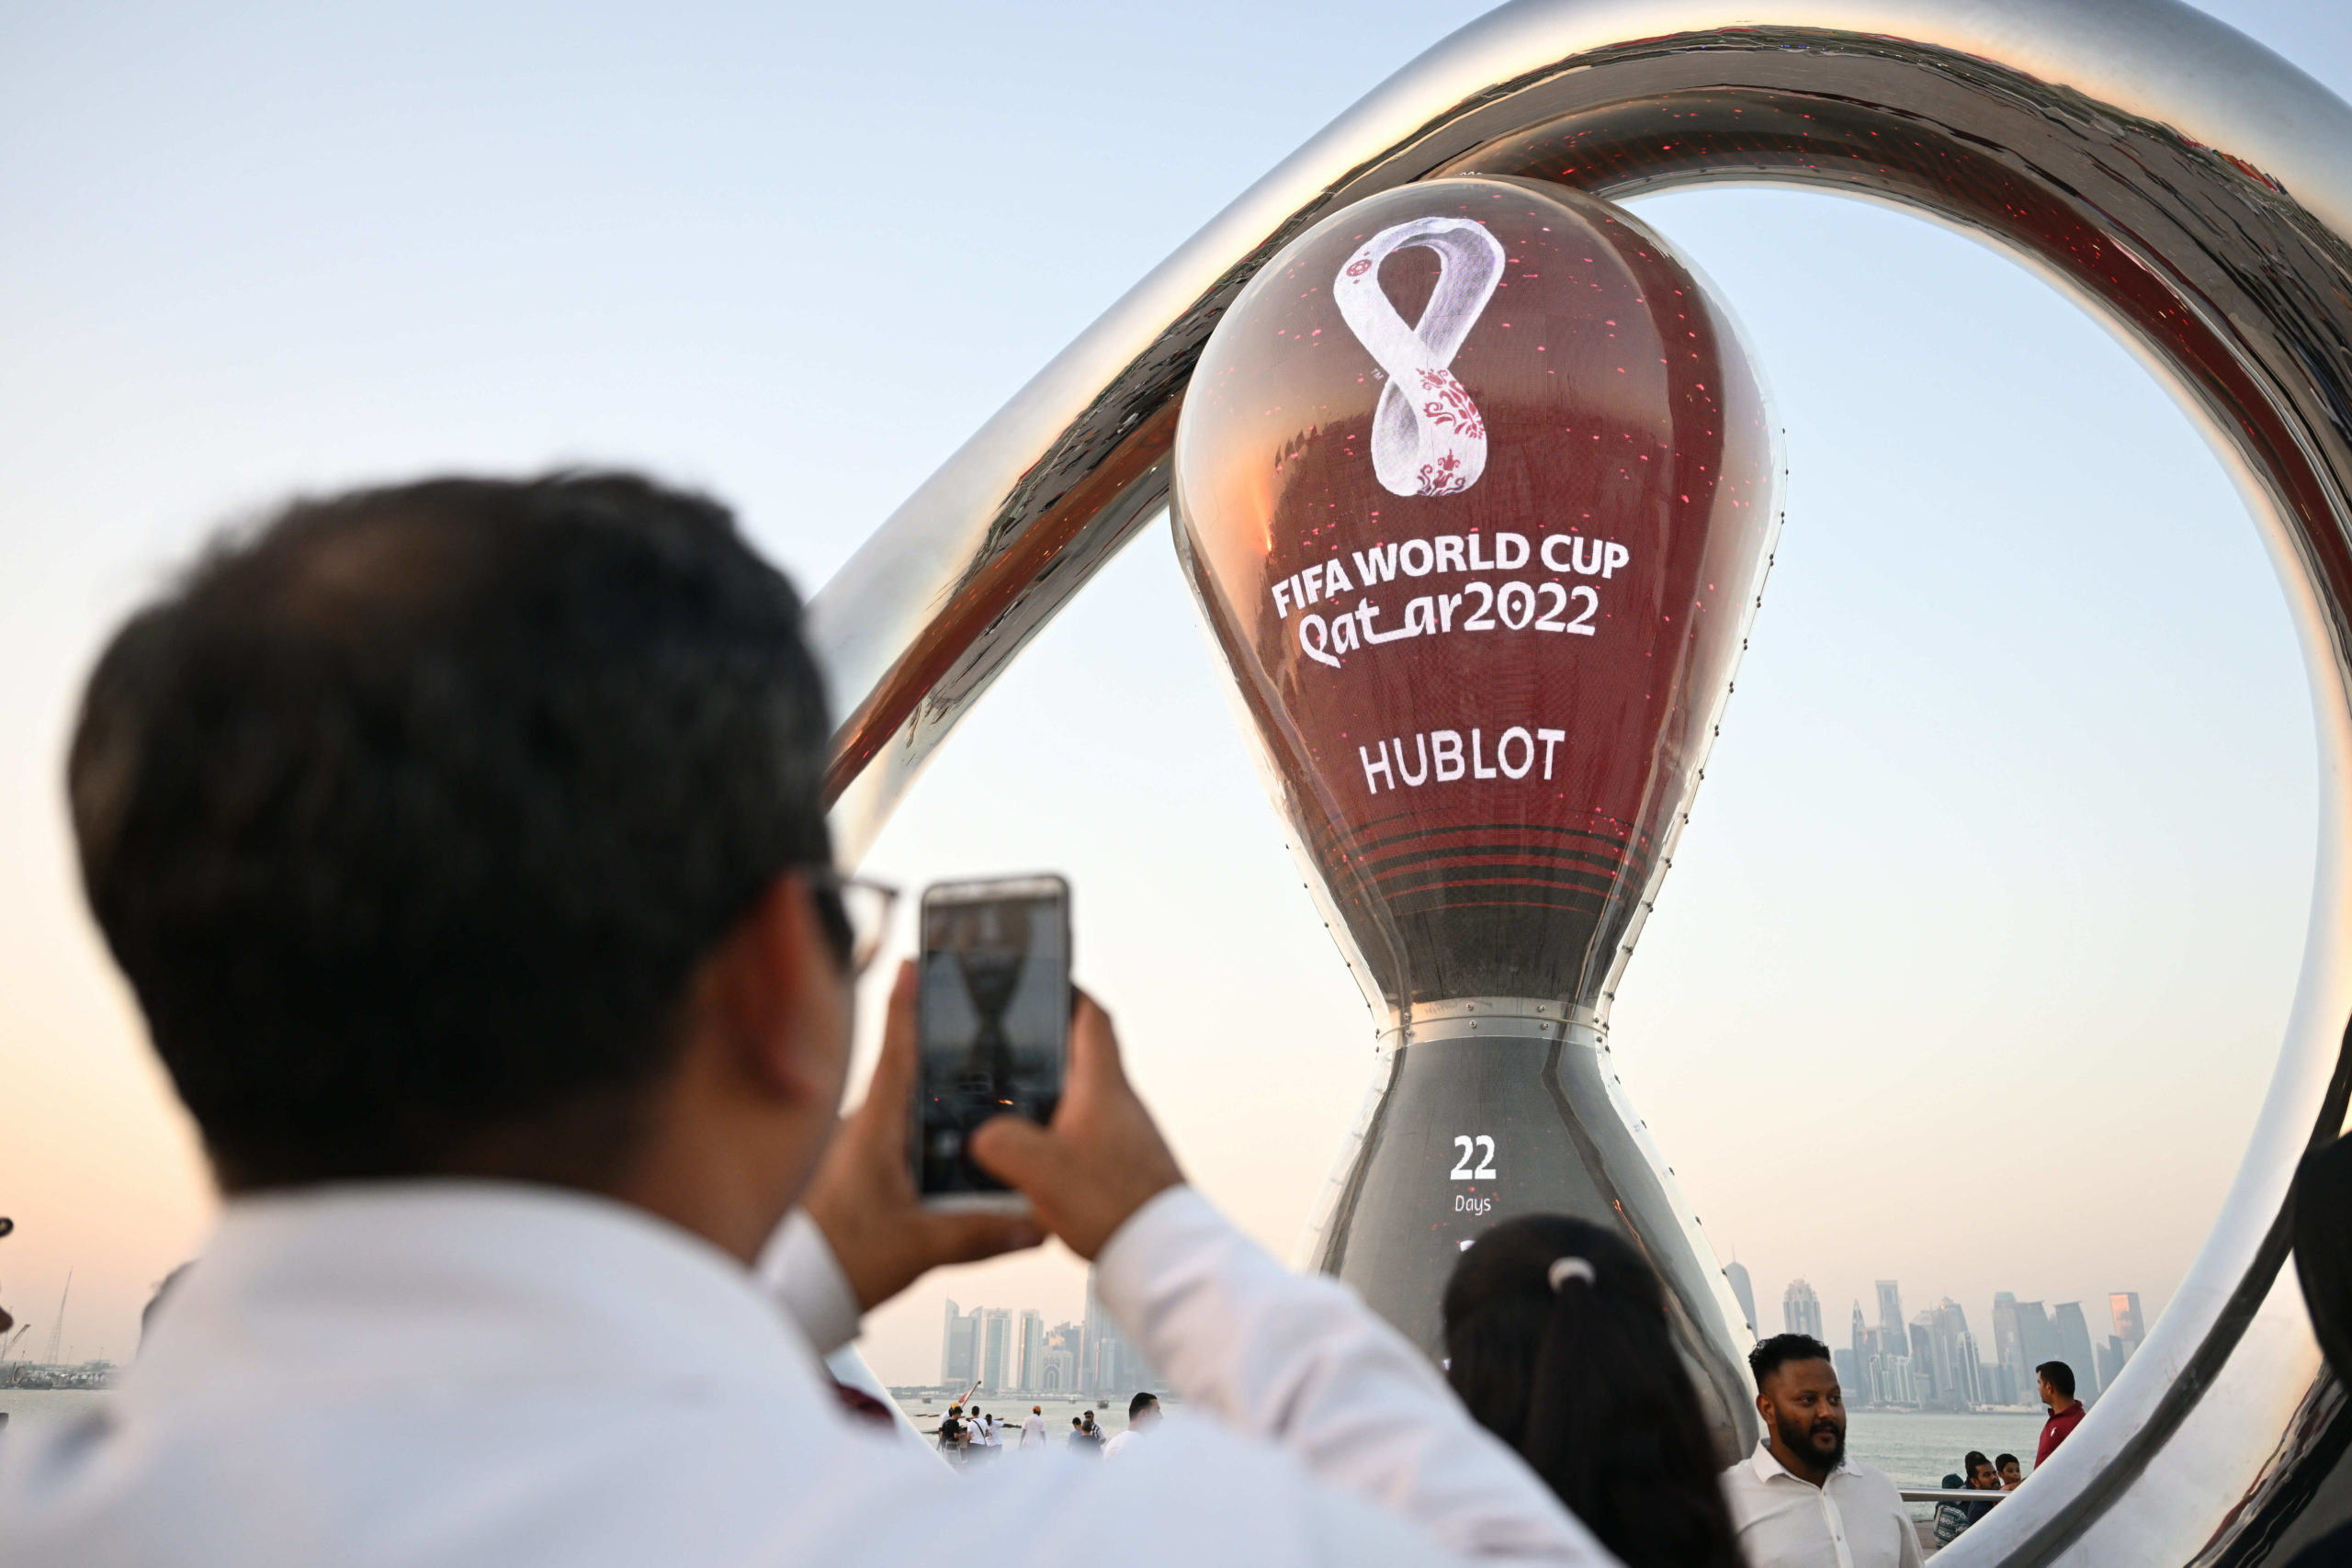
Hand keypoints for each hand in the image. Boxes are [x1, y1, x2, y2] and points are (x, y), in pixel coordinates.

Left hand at [802, 961, 1043, 1308]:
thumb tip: (1032, 1221)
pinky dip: (920, 1124)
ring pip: (900, 1102)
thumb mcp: (916, 1247)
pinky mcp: (855, 1167)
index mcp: (874, 1126)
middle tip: (967, 1008)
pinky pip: (895, 1131)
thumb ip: (979, 1232)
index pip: (896, 1049)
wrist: (791, 1292)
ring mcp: (856, 1144)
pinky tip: (948, 1142)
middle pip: (904, 1066)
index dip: (909, 1002)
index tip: (918, 959)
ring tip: (976, 1079)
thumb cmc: (837, 1261)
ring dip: (931, 1087)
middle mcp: (861, 1125)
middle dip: (935, 1038)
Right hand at [968, 990, 1182, 1259]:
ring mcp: (1122, 1134)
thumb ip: (1001, 1142)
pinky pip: (1081, 1135)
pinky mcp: (1120, 1165)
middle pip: (1082, 1057)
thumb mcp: (1040, 1169)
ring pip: (1079, 1099)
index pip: (1091, 1018)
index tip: (1043, 981)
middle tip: (1005, 1048)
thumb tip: (982, 1137)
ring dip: (1047, 1097)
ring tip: (1003, 1106)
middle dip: (1044, 1049)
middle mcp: (1118, 1103)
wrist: (1162, 1254)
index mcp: (1102, 1086)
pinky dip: (1055, 1135)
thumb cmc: (1115, 1204)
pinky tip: (1029, 1161)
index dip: (1067, 993)